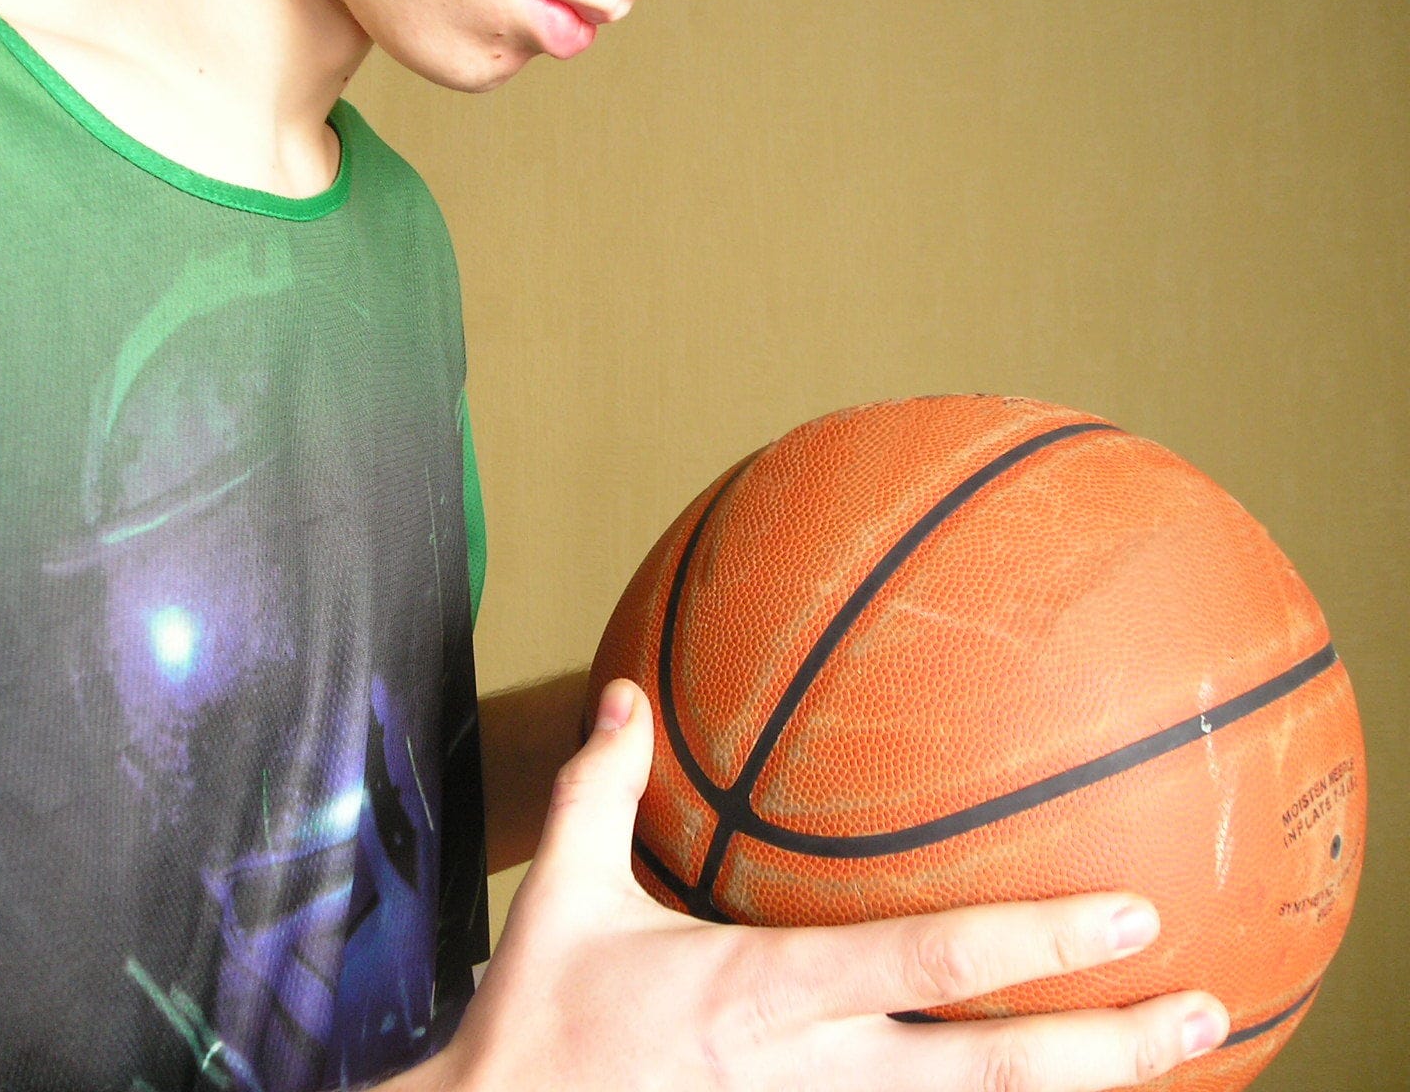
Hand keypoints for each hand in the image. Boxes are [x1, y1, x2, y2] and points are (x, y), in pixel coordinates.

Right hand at [420, 680, 1229, 1090]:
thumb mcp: (556, 896)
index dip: (1035, 942)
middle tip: (1205, 1008)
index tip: (1130, 913)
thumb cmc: (537, 1023)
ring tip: (1179, 1059)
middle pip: (987, 1076)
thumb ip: (599, 787)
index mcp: (759, 992)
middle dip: (1106, 1048)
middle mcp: (807, 1072)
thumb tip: (623, 691)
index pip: (924, 964)